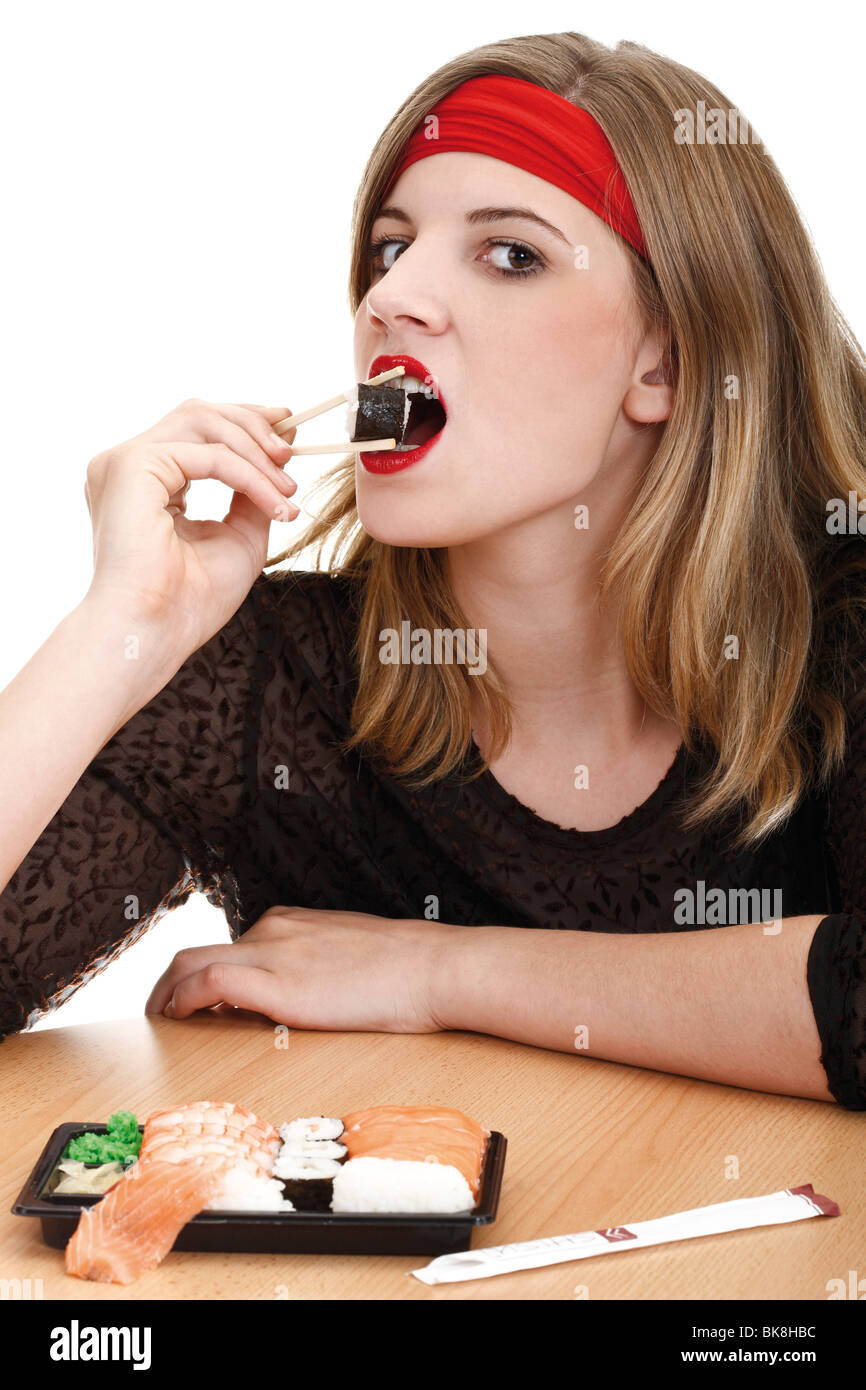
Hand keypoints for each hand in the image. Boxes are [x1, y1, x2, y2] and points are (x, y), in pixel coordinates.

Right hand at [83, 397, 300, 652]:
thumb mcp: (238, 536)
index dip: (244, 423)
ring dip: (256, 450)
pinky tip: (275, 502)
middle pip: (198, 414)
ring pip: (203, 423)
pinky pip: (208, 455)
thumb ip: (253, 495)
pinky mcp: (132, 467)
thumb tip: (278, 455)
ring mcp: (124, 462)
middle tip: (292, 451)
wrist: (157, 632)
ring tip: (287, 485)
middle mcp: (129, 465)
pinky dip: (249, 476)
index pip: (196, 431)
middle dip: (253, 424)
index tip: (288, 432)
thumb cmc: (190, 601)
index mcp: (145, 481)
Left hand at [144, 906, 459, 1032]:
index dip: (201, 979)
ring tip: (159, 1026)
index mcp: (291, 924)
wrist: (433, 967)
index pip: (229, 948)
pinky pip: (208, 983)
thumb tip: (298, 1000)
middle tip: (158, 1018)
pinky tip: (178, 1021)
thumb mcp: (351, 959)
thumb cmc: (406, 971)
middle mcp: (274, 932)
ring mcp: (274, 954)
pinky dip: (182, 1000)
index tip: (194, 1007)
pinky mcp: (278, 984)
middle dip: (166, 985)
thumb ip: (315, 971)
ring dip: (164, 996)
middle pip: (197, 952)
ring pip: (190, 964)